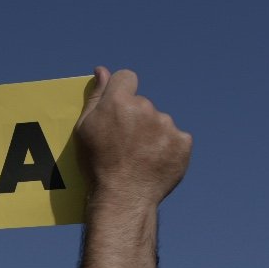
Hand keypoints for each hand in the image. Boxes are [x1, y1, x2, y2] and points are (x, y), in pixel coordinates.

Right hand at [74, 67, 191, 210]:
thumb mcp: (85, 130)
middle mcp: (145, 107)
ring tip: (141, 158)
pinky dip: (169, 149)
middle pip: (143, 104)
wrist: (123, 197)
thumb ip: (96, 97)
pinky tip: (156, 163)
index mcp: (118, 101)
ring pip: (160, 121)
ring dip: (153, 134)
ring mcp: (166, 124)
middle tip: (126, 145)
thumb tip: (102, 70)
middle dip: (136, 119)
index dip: (122, 91)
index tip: (119, 110)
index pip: (126, 77)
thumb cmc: (98, 165)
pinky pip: (177, 138)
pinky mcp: (183, 142)